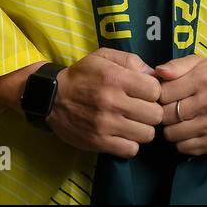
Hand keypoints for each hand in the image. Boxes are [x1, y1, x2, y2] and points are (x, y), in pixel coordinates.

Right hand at [44, 48, 162, 157]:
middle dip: (151, 111)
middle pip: (155, 114)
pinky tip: (124, 135)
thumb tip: (155, 74)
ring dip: (142, 129)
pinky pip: (131, 150)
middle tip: (141, 109)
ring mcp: (105, 124)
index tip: (144, 93)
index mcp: (115, 77)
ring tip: (133, 122)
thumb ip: (131, 61)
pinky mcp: (99, 142)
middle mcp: (112, 101)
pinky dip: (130, 144)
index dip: (154, 91)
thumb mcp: (103, 57)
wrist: (51, 98)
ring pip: (146, 134)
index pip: (155, 90)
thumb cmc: (81, 75)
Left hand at [154, 55, 206, 155]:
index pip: (164, 93)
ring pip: (171, 133)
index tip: (167, 94)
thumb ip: (176, 65)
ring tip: (180, 119)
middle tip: (172, 108)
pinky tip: (189, 130)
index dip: (161, 94)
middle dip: (164, 112)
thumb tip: (159, 72)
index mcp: (205, 79)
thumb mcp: (198, 64)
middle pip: (166, 115)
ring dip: (171, 128)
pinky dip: (182, 140)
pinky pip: (182, 147)